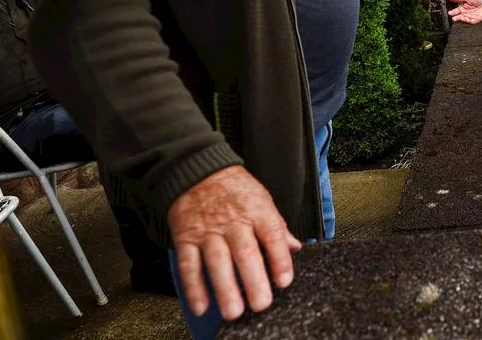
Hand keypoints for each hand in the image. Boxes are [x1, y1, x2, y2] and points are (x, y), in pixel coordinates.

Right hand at [168, 166, 301, 320]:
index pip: (272, 235)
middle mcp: (233, 222)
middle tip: (260, 303)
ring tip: (233, 311)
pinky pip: (189, 264)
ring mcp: (208, 231)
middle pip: (245, 253)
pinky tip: (201, 306)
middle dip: (253, 280)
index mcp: (257, 211)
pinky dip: (193, 287)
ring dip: (224, 288)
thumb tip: (295, 247)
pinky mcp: (186, 237)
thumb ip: (277, 226)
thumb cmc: (234, 188)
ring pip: (217, 261)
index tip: (284, 281)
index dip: (279, 259)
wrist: (197, 170)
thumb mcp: (262, 200)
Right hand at [446, 0, 481, 24]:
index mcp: (461, 8)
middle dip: (455, 18)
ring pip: (463, 20)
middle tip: (453, 18)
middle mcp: (464, 14)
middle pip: (458, 17)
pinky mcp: (473, 20)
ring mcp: (468, 18)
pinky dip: (467, 21)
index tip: (449, 13)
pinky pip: (469, 22)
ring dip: (461, 20)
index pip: (455, 12)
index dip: (452, 12)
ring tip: (459, 18)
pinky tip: (466, 19)